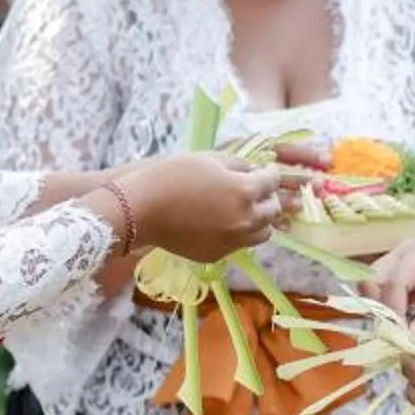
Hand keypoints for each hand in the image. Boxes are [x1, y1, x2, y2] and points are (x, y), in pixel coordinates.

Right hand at [132, 151, 316, 260]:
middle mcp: (245, 220)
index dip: (270, 173)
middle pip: (273, 211)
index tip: (266, 170)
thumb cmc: (172, 176)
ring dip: (259, 220)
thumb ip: (238, 164)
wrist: (141, 210)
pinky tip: (222, 222)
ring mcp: (233, 241)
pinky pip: (239, 244)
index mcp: (245, 192)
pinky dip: (238, 233)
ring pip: (262, 233)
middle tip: (256, 190)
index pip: (272, 182)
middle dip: (268, 197)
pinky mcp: (218, 254)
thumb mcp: (208, 159)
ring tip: (243, 209)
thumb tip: (254, 171)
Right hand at [371, 237, 414, 334]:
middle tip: (392, 334)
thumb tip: (407, 338)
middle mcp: (407, 250)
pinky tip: (401, 324)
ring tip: (397, 330)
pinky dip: (389, 306)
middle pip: (375, 279)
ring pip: (375, 283)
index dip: (392, 311)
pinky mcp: (404, 271)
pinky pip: (385, 289)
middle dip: (380, 307)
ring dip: (382, 307)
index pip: (394, 282)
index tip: (397, 337)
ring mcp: (403, 258)